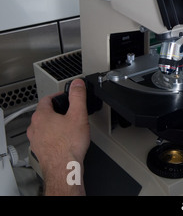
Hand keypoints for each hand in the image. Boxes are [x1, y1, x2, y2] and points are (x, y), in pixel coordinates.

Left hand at [27, 79, 89, 194]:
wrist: (64, 168)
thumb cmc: (69, 145)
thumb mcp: (78, 115)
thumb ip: (78, 96)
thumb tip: (77, 84)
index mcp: (42, 115)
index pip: (47, 99)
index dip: (58, 96)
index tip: (66, 97)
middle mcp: (35, 127)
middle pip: (45, 113)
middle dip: (58, 111)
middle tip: (70, 112)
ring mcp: (35, 140)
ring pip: (44, 127)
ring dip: (55, 125)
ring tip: (68, 127)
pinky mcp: (40, 151)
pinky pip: (46, 139)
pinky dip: (54, 137)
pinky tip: (65, 141)